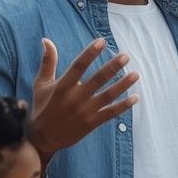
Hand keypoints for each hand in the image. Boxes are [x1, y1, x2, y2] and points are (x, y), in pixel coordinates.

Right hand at [29, 39, 138, 162]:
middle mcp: (75, 98)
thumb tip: (46, 40)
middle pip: (97, 80)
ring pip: (108, 96)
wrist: (42, 138)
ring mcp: (84, 112)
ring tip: (136, 74)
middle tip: (126, 56)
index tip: (102, 41)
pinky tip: (135, 97)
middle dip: (112, 67)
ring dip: (123, 85)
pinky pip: (110, 113)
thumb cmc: (42, 106)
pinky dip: (123, 106)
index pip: (78, 66)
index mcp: (62, 86)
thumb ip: (47, 62)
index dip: (90, 53)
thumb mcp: (41, 84)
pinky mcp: (91, 123)